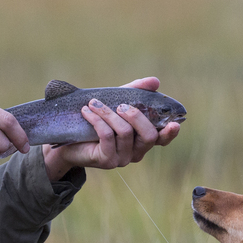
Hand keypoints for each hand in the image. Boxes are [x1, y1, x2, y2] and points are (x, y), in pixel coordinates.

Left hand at [42, 76, 180, 180]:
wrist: (68, 140)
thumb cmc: (96, 120)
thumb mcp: (116, 102)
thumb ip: (136, 92)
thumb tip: (155, 81)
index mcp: (142, 139)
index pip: (162, 139)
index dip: (170, 132)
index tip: (174, 123)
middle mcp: (136, 152)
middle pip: (148, 136)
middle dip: (136, 116)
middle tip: (120, 105)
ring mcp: (122, 159)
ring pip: (125, 133)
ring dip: (109, 114)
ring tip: (94, 103)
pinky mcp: (106, 161)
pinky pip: (107, 137)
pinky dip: (98, 120)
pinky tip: (87, 111)